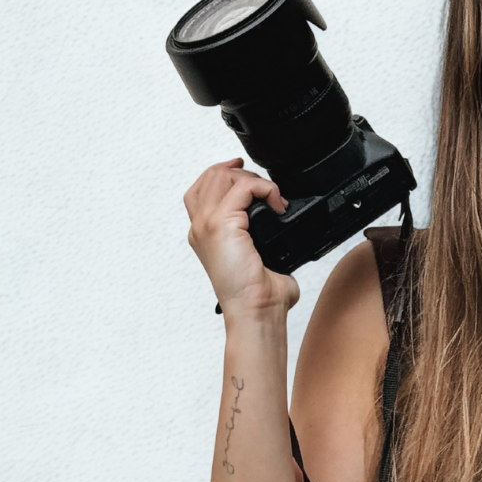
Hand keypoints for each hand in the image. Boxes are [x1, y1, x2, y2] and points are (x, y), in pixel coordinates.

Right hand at [184, 158, 299, 316]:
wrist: (256, 309)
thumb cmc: (258, 292)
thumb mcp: (258, 255)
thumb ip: (259, 233)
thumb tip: (281, 220)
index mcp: (204, 234)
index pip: (202, 187)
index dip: (223, 172)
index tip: (246, 171)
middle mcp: (200, 227)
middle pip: (212, 176)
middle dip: (244, 175)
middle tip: (267, 191)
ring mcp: (207, 224)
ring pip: (223, 176)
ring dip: (254, 181)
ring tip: (273, 199)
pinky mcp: (220, 224)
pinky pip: (243, 187)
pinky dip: (266, 188)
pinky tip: (278, 204)